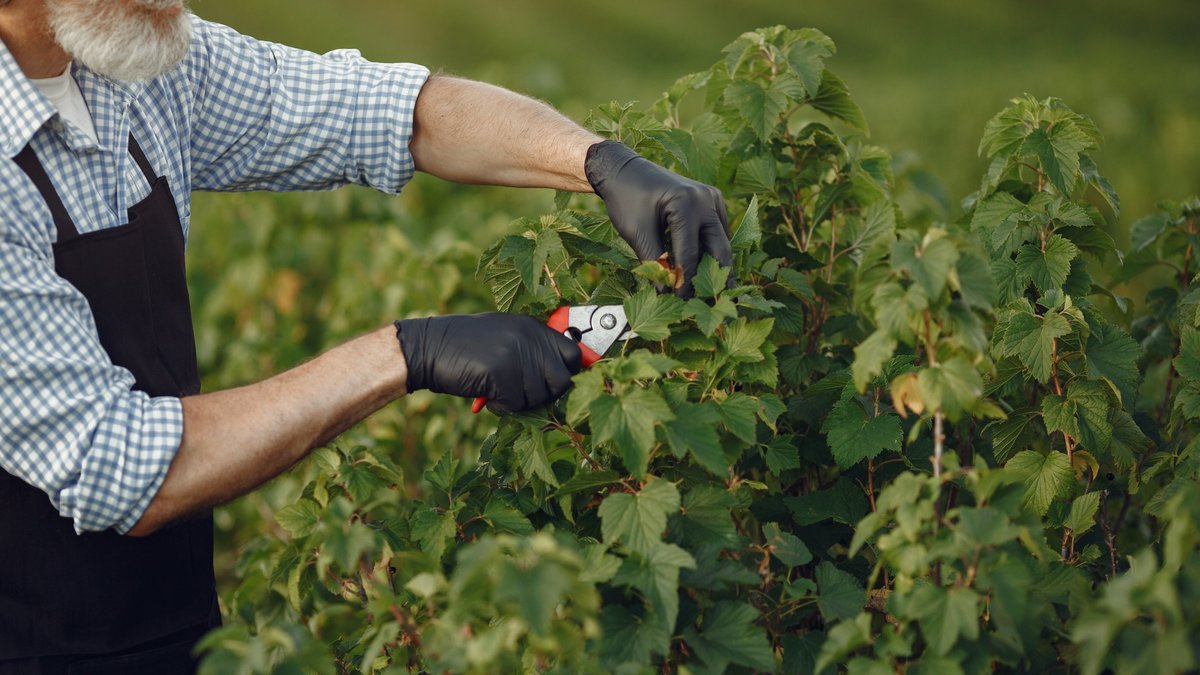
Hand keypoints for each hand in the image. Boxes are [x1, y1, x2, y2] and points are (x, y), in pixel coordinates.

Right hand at [394, 313, 581, 413]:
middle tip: (521, 394)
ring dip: (518, 402)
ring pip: (538, 397)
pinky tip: (486, 396)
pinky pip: (515, 405)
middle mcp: (529, 337)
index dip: (567, 374)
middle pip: (562, 381)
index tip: (553, 386)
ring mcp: (516, 354)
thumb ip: (532, 350)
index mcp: (533, 327)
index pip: (573, 354)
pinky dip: (501, 407)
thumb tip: (564, 377)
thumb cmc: (465, 347)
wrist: (428, 348)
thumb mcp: (504, 336)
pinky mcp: (501, 372)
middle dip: (545, 395)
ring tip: (496, 389)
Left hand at [585, 140, 732, 297]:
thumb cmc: (626, 199)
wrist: (624, 171)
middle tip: (714, 300)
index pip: (690, 253)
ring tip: (712, 289)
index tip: (682, 301)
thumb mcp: (636, 233)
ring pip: (721, 240)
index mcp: (686, 204)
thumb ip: (654, 262)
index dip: (686, 281)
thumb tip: (667, 292)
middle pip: (719, 247)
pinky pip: (717, 230)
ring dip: (716, 264)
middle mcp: (705, 199)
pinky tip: (706, 268)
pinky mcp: (711, 200)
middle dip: (716, 276)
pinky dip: (711, 248)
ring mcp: (711, 198)